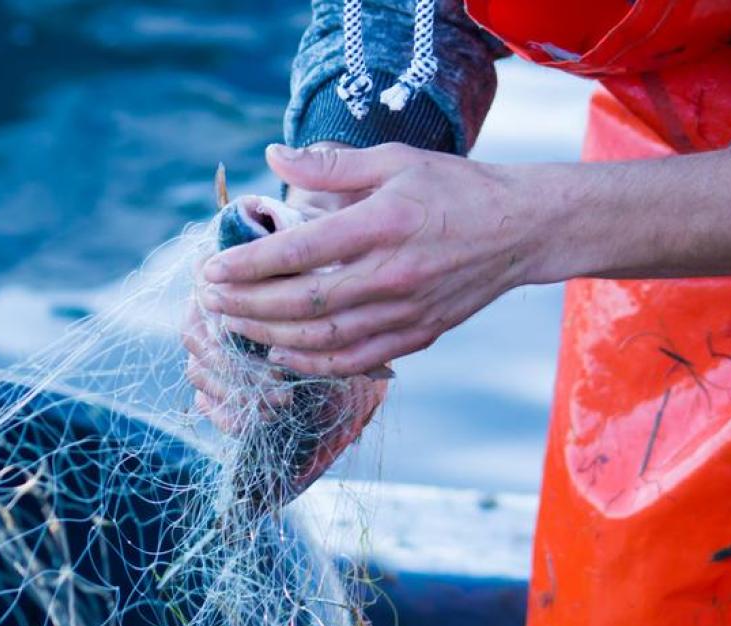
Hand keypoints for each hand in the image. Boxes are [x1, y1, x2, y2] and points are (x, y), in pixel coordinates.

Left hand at [196, 142, 532, 377]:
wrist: (521, 229)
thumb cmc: (455, 188)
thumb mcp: (394, 161)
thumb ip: (330, 165)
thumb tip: (273, 158)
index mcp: (382, 223)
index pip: (299, 252)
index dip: (248, 265)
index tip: (212, 269)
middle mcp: (392, 274)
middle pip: (302, 302)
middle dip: (246, 305)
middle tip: (209, 301)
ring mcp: (405, 311)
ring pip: (323, 338)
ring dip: (270, 337)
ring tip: (234, 327)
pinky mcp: (418, 335)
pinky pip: (354, 359)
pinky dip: (312, 362)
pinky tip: (281, 354)